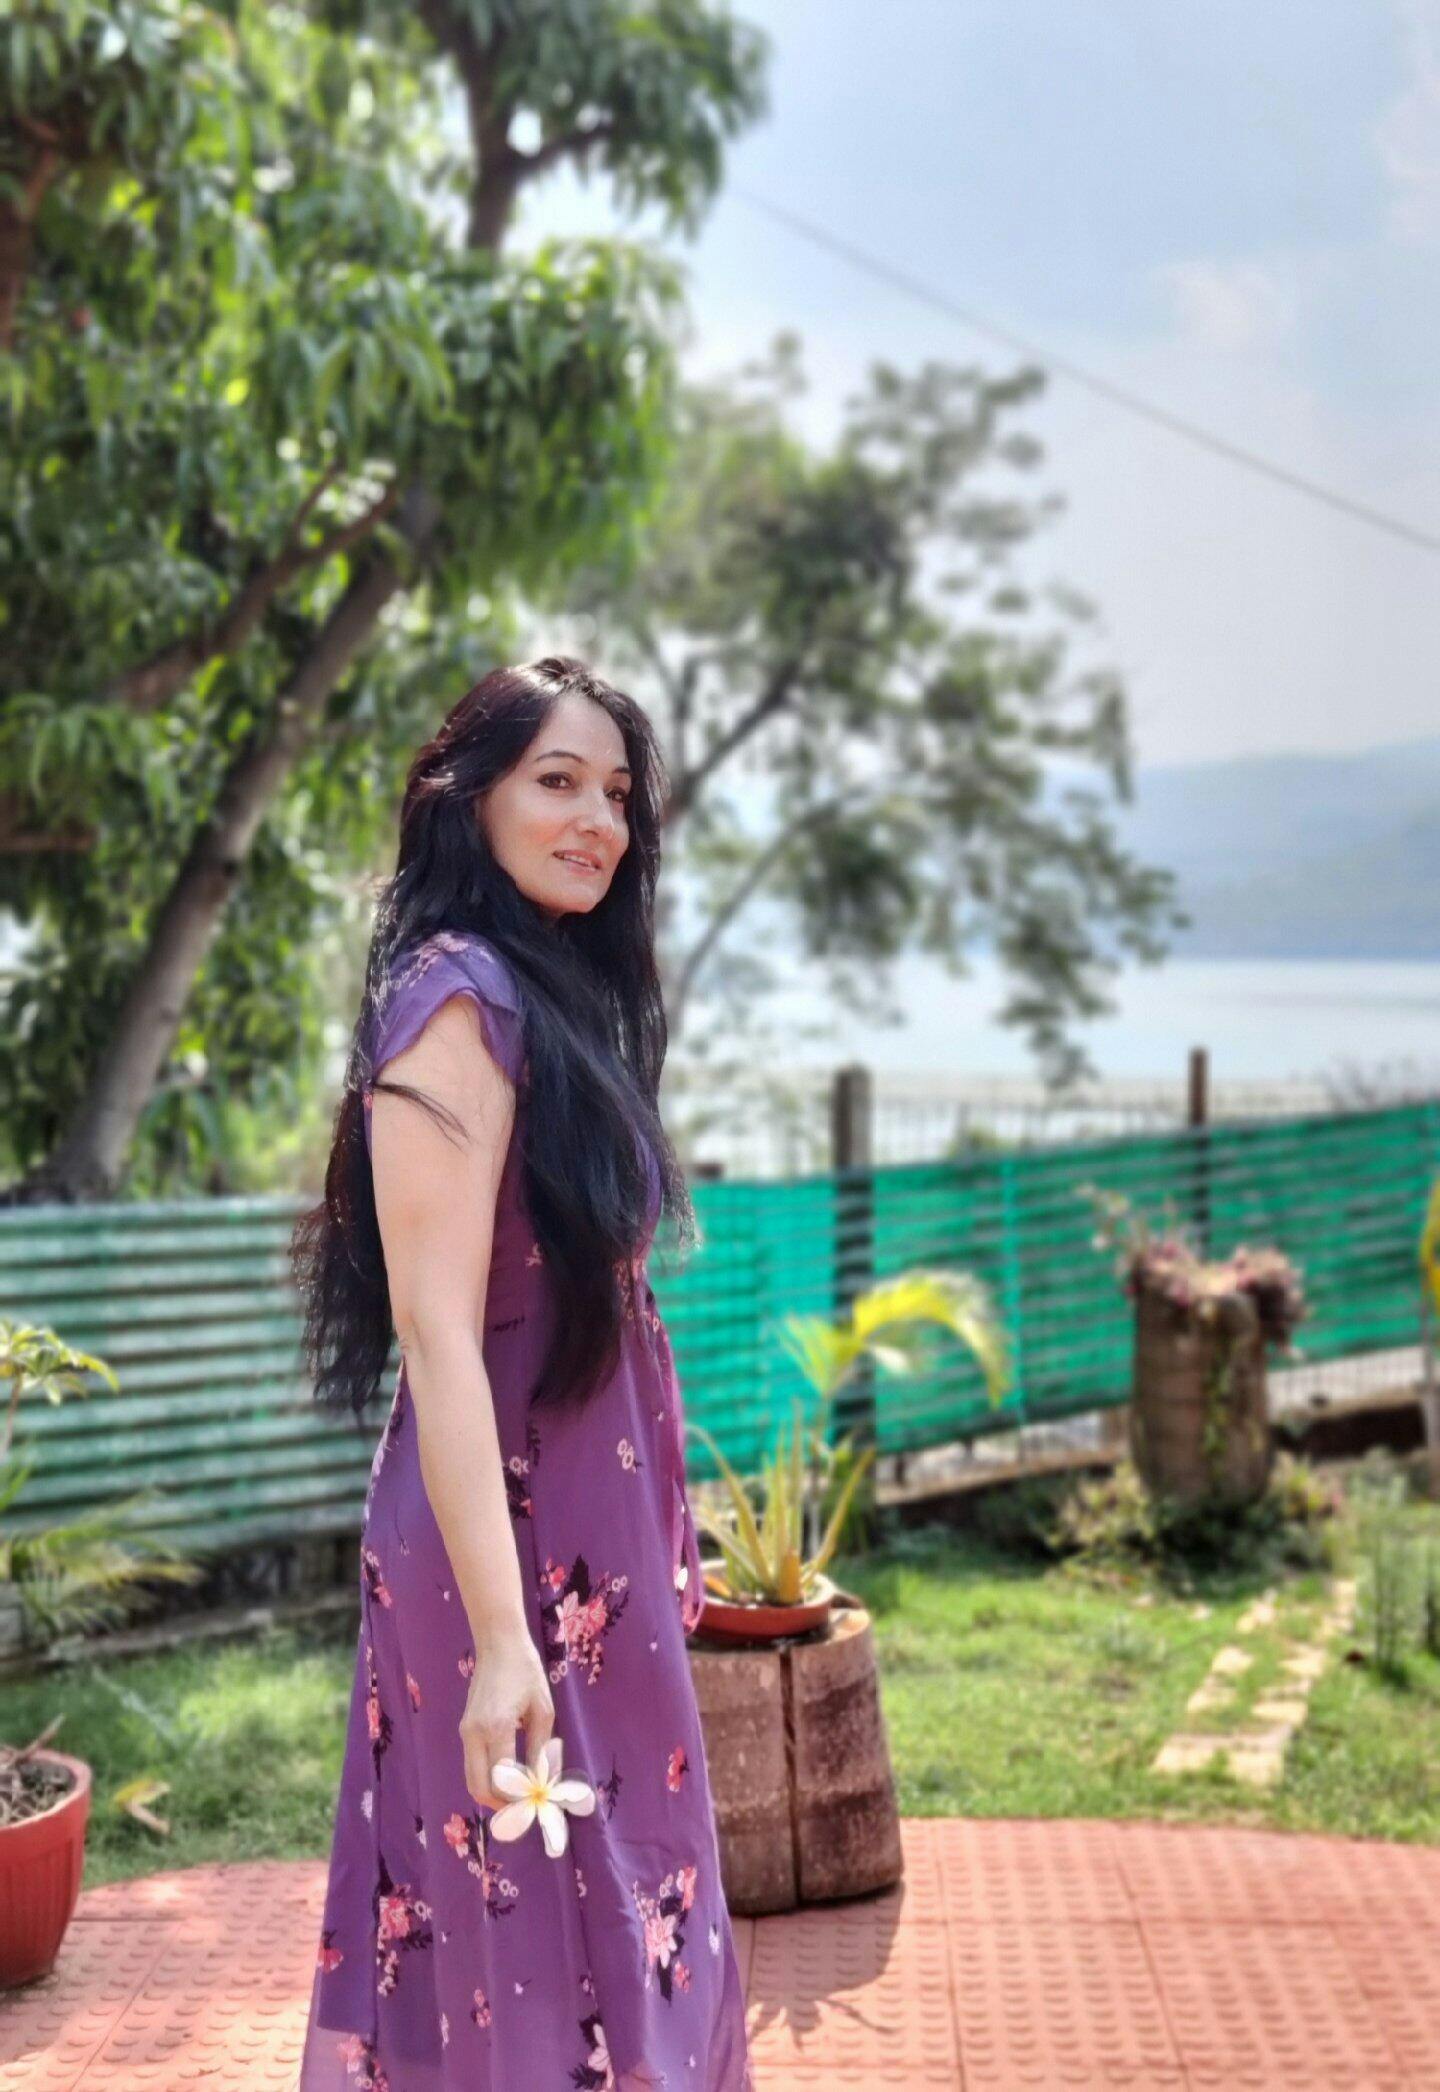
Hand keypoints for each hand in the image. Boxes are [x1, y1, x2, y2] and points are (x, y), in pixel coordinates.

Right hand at [460, 1618, 554, 1809]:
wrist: (498, 1644)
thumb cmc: (525, 1671)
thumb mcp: (542, 1709)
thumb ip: (540, 1747)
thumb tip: (541, 1780)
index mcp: (496, 1728)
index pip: (502, 1780)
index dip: (518, 1797)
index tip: (537, 1802)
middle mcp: (474, 1735)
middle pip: (478, 1787)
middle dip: (500, 1805)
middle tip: (523, 1809)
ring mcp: (465, 1732)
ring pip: (472, 1779)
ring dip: (491, 1793)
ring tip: (517, 1796)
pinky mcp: (464, 1729)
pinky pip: (473, 1764)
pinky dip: (487, 1777)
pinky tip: (508, 1776)